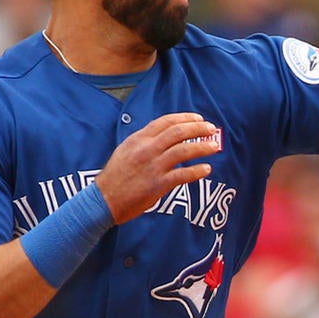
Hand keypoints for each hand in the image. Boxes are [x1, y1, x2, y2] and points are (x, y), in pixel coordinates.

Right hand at [94, 113, 220, 223]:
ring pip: (183, 151)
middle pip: (178, 132)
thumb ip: (144, 141)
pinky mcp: (158, 185)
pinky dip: (197, 171)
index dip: (185, 118)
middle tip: (211, 128)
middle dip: (198, 128)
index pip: (166, 121)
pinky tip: (207, 169)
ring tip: (215, 146)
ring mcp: (153, 167)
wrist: (103, 199)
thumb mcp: (126, 150)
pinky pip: (183, 175)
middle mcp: (147, 149)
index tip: (198, 118)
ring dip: (202, 147)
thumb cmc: (115, 176)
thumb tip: (164, 135)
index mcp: (138, 139)